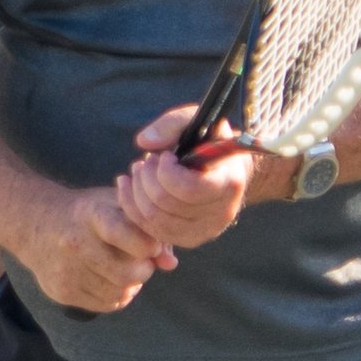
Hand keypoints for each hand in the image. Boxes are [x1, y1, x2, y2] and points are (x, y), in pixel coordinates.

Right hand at [16, 189, 172, 313]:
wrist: (36, 224)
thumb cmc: (87, 212)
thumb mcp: (116, 205)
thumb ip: (147, 228)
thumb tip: (170, 263)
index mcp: (92, 214)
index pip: (128, 236)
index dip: (149, 246)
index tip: (151, 246)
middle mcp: (75, 243)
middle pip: (127, 274)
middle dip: (144, 270)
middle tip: (142, 262)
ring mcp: (66, 270)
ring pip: (118, 292)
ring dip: (131, 285)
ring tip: (126, 269)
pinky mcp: (61, 291)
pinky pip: (105, 304)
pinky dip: (117, 296)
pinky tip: (111, 279)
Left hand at [114, 104, 259, 250]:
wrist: (226, 168)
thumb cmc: (210, 140)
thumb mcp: (197, 120)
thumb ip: (172, 123)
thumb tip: (144, 143)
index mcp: (229, 183)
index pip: (188, 189)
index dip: (165, 171)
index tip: (164, 155)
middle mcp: (222, 213)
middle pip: (165, 204)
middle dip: (146, 177)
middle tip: (147, 159)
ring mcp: (206, 231)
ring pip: (154, 219)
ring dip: (136, 190)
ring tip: (139, 169)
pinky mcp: (189, 239)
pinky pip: (151, 231)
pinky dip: (133, 207)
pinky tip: (130, 186)